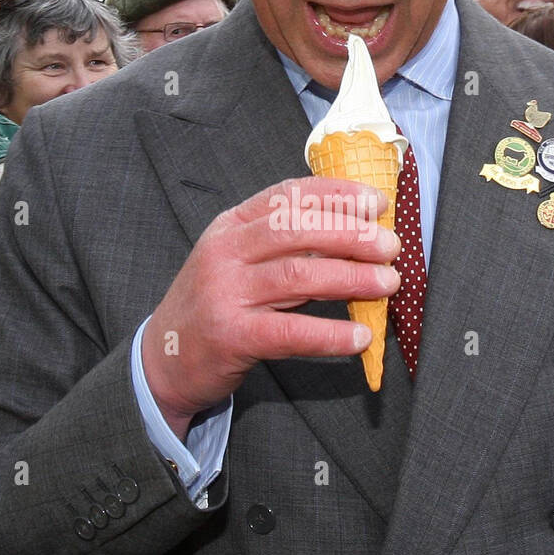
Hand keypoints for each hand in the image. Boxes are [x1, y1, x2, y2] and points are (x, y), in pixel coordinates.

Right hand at [142, 177, 399, 439]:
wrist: (163, 359)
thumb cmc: (216, 306)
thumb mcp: (240, 262)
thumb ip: (286, 246)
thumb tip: (357, 234)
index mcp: (231, 226)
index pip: (288, 196)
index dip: (337, 195)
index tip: (376, 202)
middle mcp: (225, 252)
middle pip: (295, 230)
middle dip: (351, 233)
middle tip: (390, 245)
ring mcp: (224, 294)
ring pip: (297, 276)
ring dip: (350, 278)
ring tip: (388, 283)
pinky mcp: (230, 336)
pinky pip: (290, 332)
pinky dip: (329, 334)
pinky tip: (359, 338)